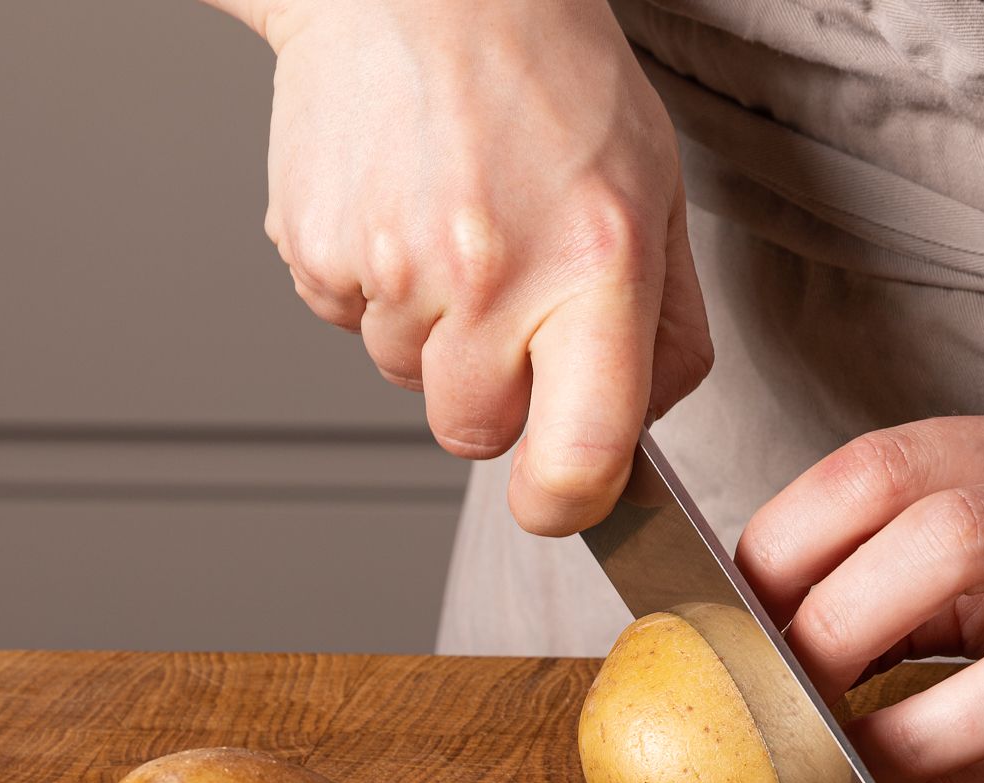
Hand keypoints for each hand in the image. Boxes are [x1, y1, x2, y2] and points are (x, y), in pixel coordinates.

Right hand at [252, 0, 710, 531]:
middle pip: (472, 435)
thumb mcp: (657, 193)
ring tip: (454, 224)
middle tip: (509, 299)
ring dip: (428, 332)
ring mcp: (389, 264)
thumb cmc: (548, 78)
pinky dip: (372, 286)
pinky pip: (346, 323)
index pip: (577, 460)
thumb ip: (669, 333)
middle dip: (492, 396)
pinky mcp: (314, 248)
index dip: (567, 503)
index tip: (563, 496)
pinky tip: (402, 207)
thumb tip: (641, 438)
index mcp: (593, 267)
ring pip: (404, 380)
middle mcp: (488, 275)